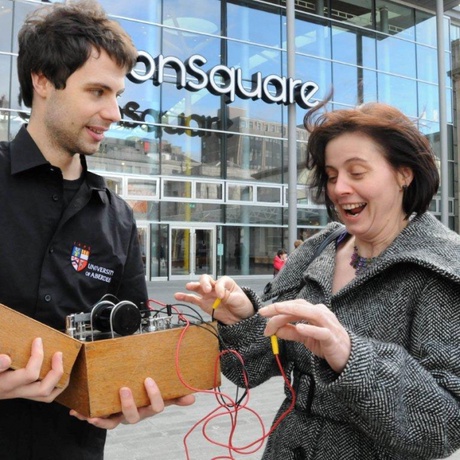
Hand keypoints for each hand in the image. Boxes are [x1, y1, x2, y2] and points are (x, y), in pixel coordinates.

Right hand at [0, 337, 64, 401]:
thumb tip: (6, 359)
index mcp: (5, 384)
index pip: (29, 374)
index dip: (38, 356)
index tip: (38, 340)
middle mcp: (14, 391)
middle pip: (43, 390)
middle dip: (56, 371)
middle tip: (58, 353)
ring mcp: (19, 393)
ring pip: (46, 395)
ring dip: (59, 380)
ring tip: (62, 363)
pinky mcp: (22, 391)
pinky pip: (43, 394)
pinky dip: (55, 384)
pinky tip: (57, 371)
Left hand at [70, 377, 194, 428]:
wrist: (127, 397)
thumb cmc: (146, 395)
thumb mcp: (161, 394)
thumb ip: (175, 395)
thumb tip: (193, 397)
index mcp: (149, 408)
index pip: (156, 407)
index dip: (153, 396)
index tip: (149, 380)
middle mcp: (135, 414)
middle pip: (133, 417)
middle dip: (128, 405)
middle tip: (124, 389)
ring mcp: (120, 416)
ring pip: (112, 422)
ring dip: (102, 419)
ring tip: (94, 413)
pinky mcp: (106, 416)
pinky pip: (96, 419)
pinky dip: (85, 416)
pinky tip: (77, 412)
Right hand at [174, 274, 253, 324]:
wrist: (240, 317)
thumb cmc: (241, 304)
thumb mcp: (238, 299)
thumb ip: (228, 296)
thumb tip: (219, 294)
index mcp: (225, 282)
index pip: (219, 282)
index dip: (219, 288)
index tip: (222, 296)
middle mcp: (215, 286)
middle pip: (206, 279)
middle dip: (205, 283)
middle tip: (206, 289)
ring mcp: (208, 295)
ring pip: (198, 288)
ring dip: (193, 286)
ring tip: (188, 286)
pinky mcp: (204, 303)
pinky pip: (193, 299)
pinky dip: (185, 297)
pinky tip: (178, 296)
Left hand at [259, 300, 350, 372]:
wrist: (348, 358)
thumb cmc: (326, 344)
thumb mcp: (305, 338)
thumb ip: (291, 332)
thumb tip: (274, 330)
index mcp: (313, 312)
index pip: (293, 306)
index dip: (277, 309)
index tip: (262, 315)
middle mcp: (321, 314)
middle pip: (299, 306)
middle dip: (280, 307)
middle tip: (263, 312)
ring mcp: (328, 324)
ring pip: (311, 313)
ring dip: (293, 311)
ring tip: (278, 311)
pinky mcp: (332, 337)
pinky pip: (321, 331)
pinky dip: (310, 328)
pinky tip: (299, 327)